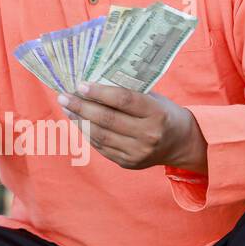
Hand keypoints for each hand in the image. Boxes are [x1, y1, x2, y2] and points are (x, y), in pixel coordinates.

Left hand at [56, 81, 207, 171]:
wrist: (181, 144)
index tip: (80, 85)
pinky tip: (78, 121)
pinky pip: (102, 147)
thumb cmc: (163, 113)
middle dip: (81, 107)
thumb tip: (92, 82)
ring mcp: (138, 152)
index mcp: (157, 114)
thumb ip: (128, 92)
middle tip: (63, 96)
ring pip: (100, 135)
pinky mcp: (129, 163)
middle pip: (108, 119)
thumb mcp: (153, 98)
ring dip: (79, 120)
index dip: (100, 92)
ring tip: (66, 108)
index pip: (124, 101)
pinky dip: (87, 132)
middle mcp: (148, 135)